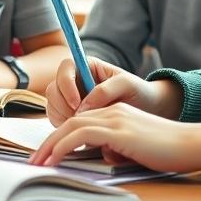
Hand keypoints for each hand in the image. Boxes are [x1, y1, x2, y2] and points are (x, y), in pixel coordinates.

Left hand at [28, 104, 200, 172]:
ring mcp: (114, 118)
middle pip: (69, 122)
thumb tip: (102, 157)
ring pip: (70, 126)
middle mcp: (111, 112)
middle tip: (32, 162)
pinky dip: (63, 147)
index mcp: (115, 114)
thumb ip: (116, 149)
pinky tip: (54, 160)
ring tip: (36, 165)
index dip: (58, 139)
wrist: (190, 144)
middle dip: (47, 143)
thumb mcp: (135, 149)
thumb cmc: (167, 151)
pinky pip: (80, 134)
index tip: (46, 157)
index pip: (78, 122)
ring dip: (49, 146)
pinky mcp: (118, 129)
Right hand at [46, 58, 182, 126]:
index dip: (66, 84)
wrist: (147, 109)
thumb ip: (105, 90)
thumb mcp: (127, 84)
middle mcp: (75, 81)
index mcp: (87, 66)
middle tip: (80, 120)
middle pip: (54, 89)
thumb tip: (83, 106)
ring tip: (85, 128)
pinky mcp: (70, 115)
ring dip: (63, 119)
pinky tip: (82, 134)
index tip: (77, 103)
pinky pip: (56, 120)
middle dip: (63, 106)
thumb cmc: (138, 91)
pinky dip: (64, 128)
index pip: (65, 67)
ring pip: (53, 106)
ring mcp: (70, 98)